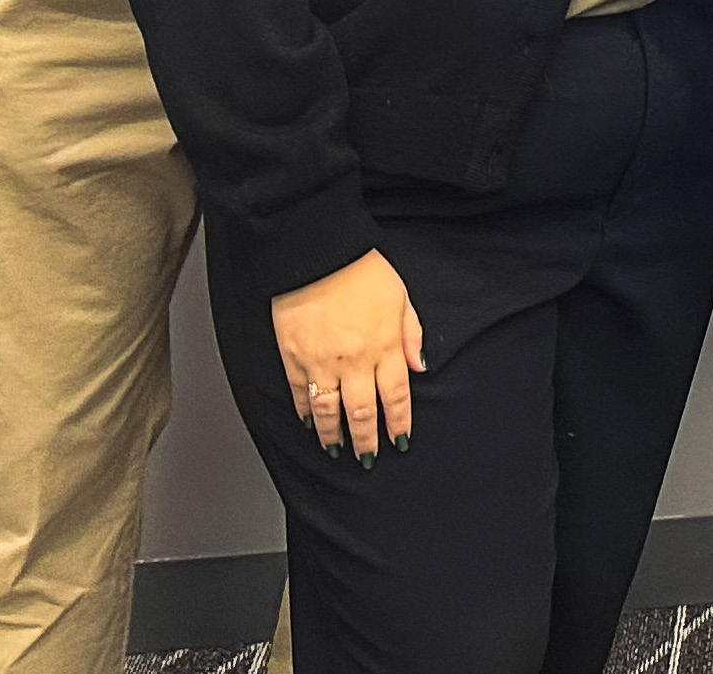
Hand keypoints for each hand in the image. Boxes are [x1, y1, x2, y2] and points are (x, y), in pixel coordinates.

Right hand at [271, 249, 423, 466]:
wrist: (317, 254)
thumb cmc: (362, 269)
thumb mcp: (401, 297)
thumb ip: (411, 335)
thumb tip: (420, 367)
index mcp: (384, 346)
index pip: (395, 397)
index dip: (398, 423)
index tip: (400, 440)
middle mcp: (354, 361)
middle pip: (362, 411)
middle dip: (367, 439)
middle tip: (369, 458)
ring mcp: (321, 362)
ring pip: (328, 410)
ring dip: (333, 435)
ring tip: (337, 450)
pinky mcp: (293, 357)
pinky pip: (299, 393)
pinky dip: (305, 412)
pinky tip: (309, 423)